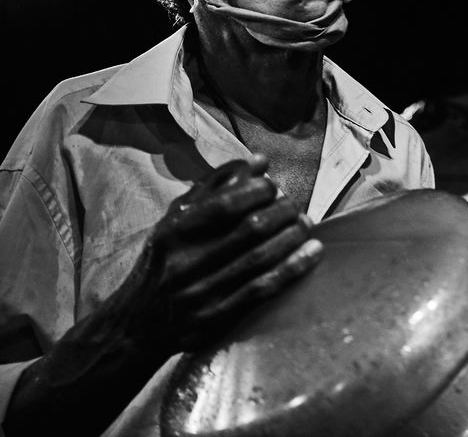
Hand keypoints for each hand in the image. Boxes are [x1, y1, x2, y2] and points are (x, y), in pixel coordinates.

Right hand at [109, 153, 321, 354]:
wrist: (136, 324)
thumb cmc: (165, 261)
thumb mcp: (175, 219)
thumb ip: (215, 187)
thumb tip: (260, 161)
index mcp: (174, 231)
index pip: (225, 204)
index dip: (258, 191)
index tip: (273, 186)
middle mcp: (187, 261)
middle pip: (250, 230)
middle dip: (282, 213)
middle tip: (295, 207)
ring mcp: (202, 292)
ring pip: (260, 258)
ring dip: (292, 238)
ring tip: (307, 225)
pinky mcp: (217, 318)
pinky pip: (263, 289)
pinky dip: (293, 268)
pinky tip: (313, 252)